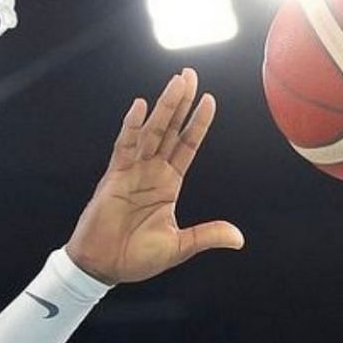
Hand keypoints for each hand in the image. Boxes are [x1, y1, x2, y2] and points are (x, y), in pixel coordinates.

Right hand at [63, 69, 244, 283]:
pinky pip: (124, 147)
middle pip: (170, 129)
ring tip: (176, 83)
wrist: (104, 267)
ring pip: (151, 132)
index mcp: (168, 184)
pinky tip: (140, 107)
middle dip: (180, 103)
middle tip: (189, 75)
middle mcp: (151, 172)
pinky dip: (132, 127)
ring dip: (164, 107)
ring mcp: (132, 171)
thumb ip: (207, 235)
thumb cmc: (137, 257)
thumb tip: (238, 238)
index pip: (187, 146)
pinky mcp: (114, 177)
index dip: (198, 124)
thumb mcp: (180, 247)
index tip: (209, 100)